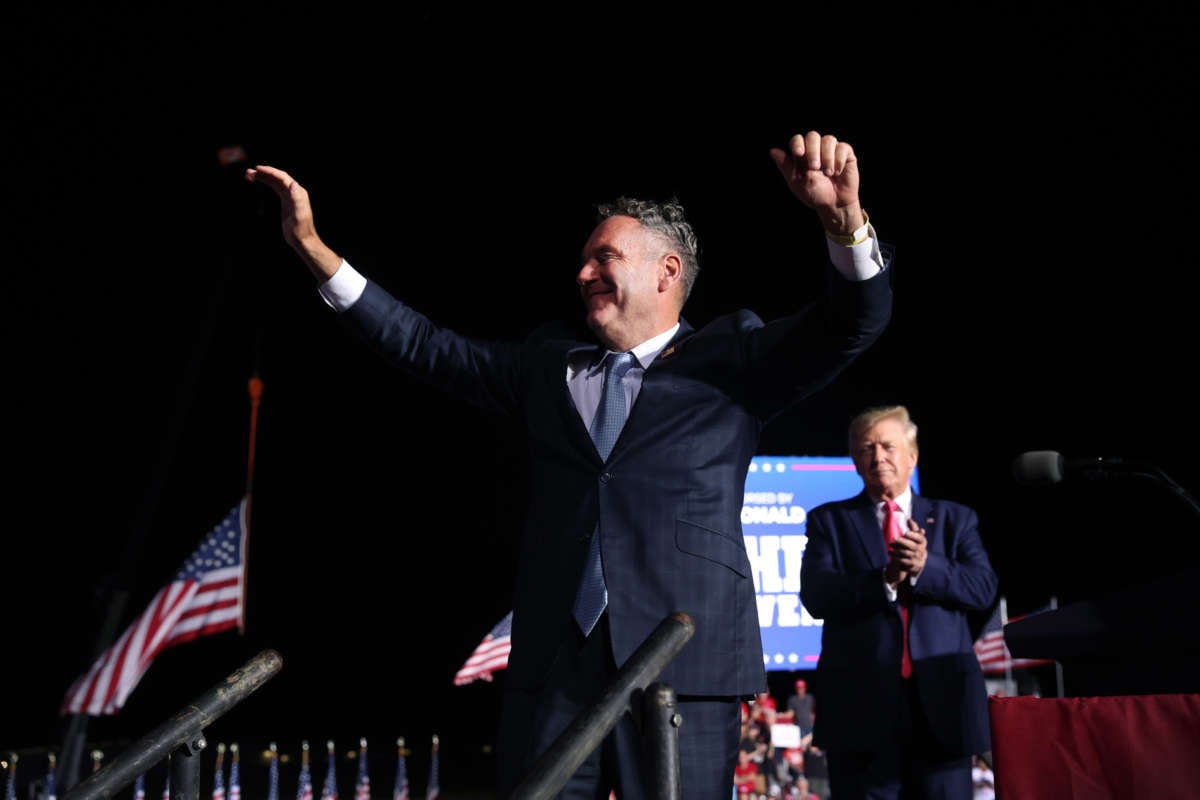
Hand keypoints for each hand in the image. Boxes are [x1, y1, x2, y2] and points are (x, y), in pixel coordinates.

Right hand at [245, 165, 341, 281]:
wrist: (303, 240)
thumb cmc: (301, 229)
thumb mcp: (299, 214)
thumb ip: (297, 199)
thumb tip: (293, 184)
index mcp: (298, 192)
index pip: (282, 177)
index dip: (270, 171)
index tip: (257, 169)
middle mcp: (294, 191)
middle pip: (277, 178)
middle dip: (264, 173)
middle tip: (248, 172)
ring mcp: (290, 196)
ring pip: (275, 182)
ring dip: (263, 177)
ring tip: (249, 175)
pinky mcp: (285, 202)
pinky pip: (275, 188)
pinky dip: (266, 184)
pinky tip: (258, 182)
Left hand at [769, 131, 863, 234]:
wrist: (833, 204)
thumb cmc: (814, 193)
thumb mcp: (796, 182)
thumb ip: (786, 166)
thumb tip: (772, 151)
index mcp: (802, 154)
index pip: (797, 139)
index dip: (797, 143)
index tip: (799, 153)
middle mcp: (817, 148)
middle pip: (812, 136)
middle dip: (812, 151)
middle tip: (814, 167)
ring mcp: (831, 149)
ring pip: (829, 140)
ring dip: (827, 157)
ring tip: (828, 173)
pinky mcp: (846, 153)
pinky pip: (843, 148)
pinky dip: (839, 160)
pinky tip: (837, 172)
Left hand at [887, 518, 927, 578]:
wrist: (917, 562)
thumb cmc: (914, 546)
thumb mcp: (916, 538)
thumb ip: (913, 529)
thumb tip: (909, 519)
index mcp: (922, 542)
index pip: (920, 538)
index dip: (914, 535)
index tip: (906, 533)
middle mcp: (921, 550)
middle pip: (912, 546)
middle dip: (903, 542)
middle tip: (894, 538)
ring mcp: (917, 558)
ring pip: (906, 553)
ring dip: (897, 549)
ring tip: (890, 545)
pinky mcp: (912, 565)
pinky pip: (903, 561)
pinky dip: (895, 557)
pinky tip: (890, 553)